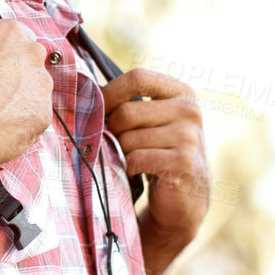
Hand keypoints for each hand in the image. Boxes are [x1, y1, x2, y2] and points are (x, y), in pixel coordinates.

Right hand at [0, 21, 52, 170]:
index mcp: (10, 32)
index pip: (12, 36)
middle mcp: (32, 54)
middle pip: (27, 60)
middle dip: (13, 72)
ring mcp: (41, 85)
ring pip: (33, 88)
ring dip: (18, 95)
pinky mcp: (43, 113)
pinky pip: (34, 114)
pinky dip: (20, 119)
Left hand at [101, 68, 209, 274]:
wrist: (184, 195)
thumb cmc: (157, 151)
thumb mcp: (151, 120)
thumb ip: (129, 102)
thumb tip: (84, 91)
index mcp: (181, 92)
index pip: (137, 78)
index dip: (111, 93)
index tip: (98, 108)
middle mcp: (189, 110)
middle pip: (127, 112)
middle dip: (112, 131)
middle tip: (116, 144)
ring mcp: (189, 136)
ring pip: (128, 138)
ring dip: (121, 152)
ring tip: (131, 159)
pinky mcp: (183, 162)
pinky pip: (136, 158)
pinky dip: (128, 167)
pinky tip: (136, 171)